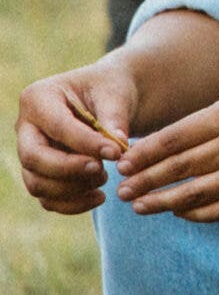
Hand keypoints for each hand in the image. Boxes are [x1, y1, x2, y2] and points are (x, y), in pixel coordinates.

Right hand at [17, 63, 136, 214]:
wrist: (110, 99)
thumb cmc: (111, 90)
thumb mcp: (116, 95)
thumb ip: (115, 120)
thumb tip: (118, 148)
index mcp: (38, 97)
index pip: (57, 127)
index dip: (85, 143)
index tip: (116, 152)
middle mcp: (26, 127)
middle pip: (34, 158)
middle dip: (69, 170)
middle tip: (103, 172)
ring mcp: (30, 153)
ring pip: (37, 183)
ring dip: (72, 189)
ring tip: (104, 179)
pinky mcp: (39, 174)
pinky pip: (46, 198)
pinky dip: (71, 204)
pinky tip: (98, 198)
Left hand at [115, 87, 218, 221]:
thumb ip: (203, 123)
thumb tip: (157, 148)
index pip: (174, 139)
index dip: (144, 154)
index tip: (123, 165)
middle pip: (179, 168)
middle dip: (145, 181)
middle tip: (122, 192)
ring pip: (196, 194)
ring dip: (162, 203)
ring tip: (140, 208)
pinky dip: (196, 214)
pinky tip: (179, 212)